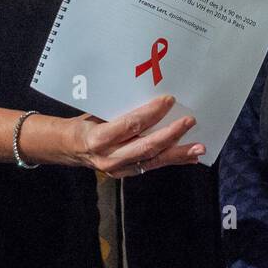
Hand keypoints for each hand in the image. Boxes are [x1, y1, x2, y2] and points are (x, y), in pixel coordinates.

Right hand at [65, 96, 204, 176]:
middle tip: (190, 121)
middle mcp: (110, 157)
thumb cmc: (84, 123)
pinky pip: (153, 166)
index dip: (151, 113)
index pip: (131, 124)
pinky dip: (173, 160)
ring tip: (199, 148)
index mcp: (99, 137)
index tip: (169, 100)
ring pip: (154, 160)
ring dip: (178, 153)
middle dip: (171, 134)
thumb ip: (119, 110)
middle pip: (147, 146)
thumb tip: (149, 94)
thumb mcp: (95, 113)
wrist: (68, 148)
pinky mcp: (127, 173)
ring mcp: (119, 169)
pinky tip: (190, 157)